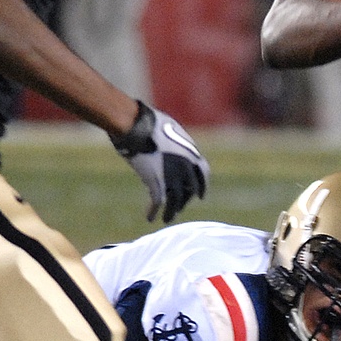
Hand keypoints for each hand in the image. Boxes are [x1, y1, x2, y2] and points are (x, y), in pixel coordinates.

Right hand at [109, 103, 209, 223]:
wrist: (136, 125)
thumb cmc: (150, 121)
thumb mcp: (171, 129)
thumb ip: (176, 142)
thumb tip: (172, 144)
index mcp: (192, 153)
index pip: (203, 175)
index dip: (201, 187)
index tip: (200, 196)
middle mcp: (186, 168)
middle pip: (189, 191)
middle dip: (183, 201)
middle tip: (177, 207)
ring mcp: (172, 176)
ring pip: (175, 202)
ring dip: (171, 213)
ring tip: (166, 219)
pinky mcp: (156, 183)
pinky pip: (157, 202)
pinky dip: (153, 212)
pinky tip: (149, 218)